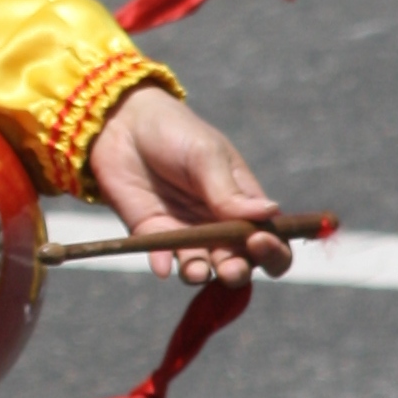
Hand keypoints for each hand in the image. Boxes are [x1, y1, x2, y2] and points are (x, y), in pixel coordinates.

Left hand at [86, 85, 292, 287]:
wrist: (123, 125)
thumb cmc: (176, 133)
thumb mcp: (206, 155)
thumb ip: (230, 191)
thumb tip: (270, 213)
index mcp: (244, 205)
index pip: (272, 241)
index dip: (273, 250)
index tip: (259, 241)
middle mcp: (219, 227)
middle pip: (239, 263)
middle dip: (237, 272)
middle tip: (229, 268)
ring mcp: (186, 234)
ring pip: (201, 268)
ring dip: (200, 273)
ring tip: (194, 269)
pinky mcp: (153, 235)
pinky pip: (162, 259)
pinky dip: (164, 265)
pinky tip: (162, 264)